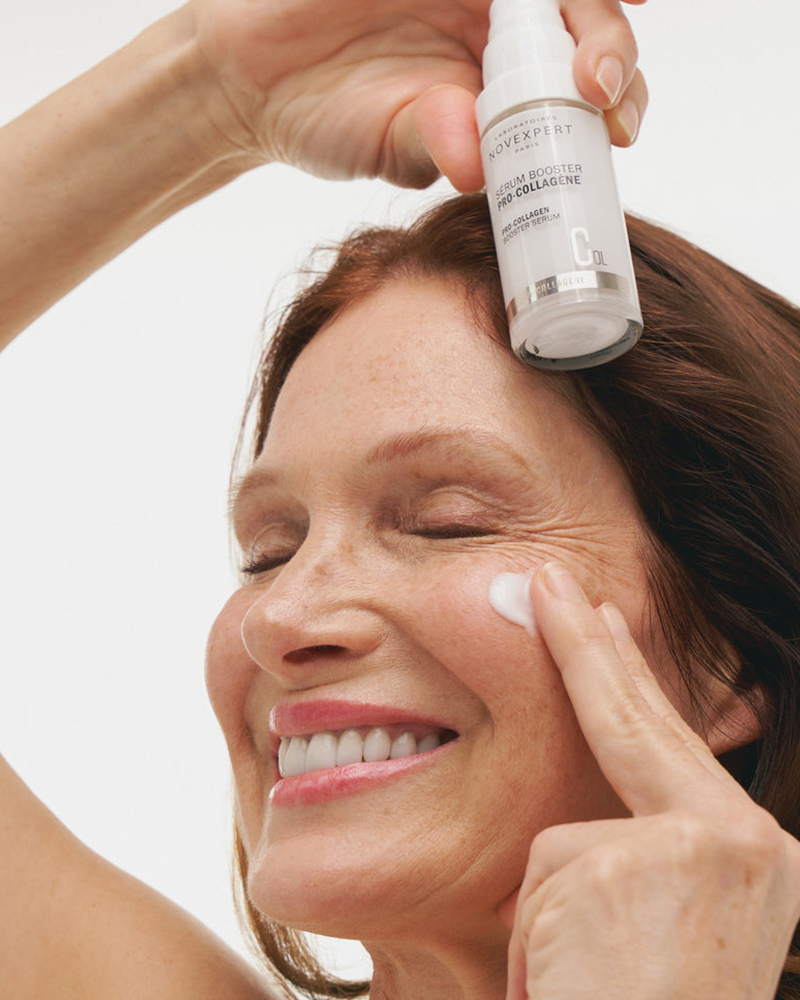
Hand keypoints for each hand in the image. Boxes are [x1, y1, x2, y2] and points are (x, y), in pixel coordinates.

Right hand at [188, 0, 647, 190]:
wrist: (250, 75)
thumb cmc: (328, 118)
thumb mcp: (390, 144)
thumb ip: (436, 145)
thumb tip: (471, 168)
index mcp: (507, 81)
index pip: (580, 84)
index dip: (612, 100)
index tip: (615, 129)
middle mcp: (501, 22)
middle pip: (583, 16)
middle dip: (607, 48)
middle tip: (599, 83)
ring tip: (617, 0)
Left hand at [503, 561, 799, 999]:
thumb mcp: (629, 934)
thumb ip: (616, 861)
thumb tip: (571, 822)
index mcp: (743, 854)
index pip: (660, 741)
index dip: (620, 671)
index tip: (595, 612)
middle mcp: (746, 839)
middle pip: (634, 722)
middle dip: (584, 647)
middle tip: (544, 579)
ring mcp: (708, 842)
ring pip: (567, 840)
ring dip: (550, 927)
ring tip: (584, 992)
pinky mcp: (653, 854)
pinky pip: (548, 879)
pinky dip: (539, 944)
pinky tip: (575, 988)